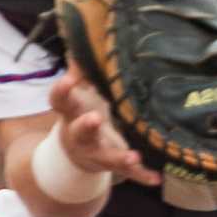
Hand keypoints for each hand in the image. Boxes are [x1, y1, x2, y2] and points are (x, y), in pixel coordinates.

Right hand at [49, 66, 158, 186]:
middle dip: (86, 126)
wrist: (76, 154)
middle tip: (94, 118)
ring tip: (133, 156)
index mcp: (70, 114)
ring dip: (119, 157)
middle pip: (80, 132)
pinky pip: (129, 173)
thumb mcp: (78, 93)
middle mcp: (80, 136)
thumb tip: (87, 36)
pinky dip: (142, 176)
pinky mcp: (114, 166)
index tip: (67, 80)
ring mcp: (97, 153)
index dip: (61, 91)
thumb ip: (83, 70)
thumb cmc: (80, 113)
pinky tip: (156, 179)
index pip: (60, 102)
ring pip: (106, 157)